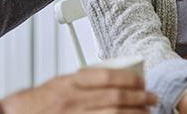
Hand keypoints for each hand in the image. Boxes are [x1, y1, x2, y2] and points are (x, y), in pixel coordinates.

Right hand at [0, 68, 156, 112]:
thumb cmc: (34, 103)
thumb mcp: (58, 83)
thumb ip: (83, 81)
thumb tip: (112, 79)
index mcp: (69, 83)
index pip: (107, 76)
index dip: (130, 79)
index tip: (142, 81)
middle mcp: (72, 100)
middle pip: (115, 97)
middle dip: (138, 98)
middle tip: (152, 99)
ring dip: (134, 113)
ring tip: (146, 112)